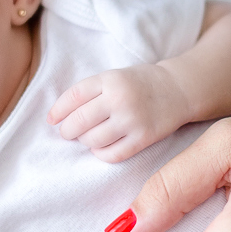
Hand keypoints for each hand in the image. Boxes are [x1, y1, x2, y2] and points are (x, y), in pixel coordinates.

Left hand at [48, 63, 194, 162]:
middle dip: (68, 130)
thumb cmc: (140, 84)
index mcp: (111, 79)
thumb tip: (59, 116)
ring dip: (85, 141)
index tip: (51, 119)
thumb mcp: (115, 76)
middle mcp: (120, 99)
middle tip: (68, 132)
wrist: (178, 90)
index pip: (73, 97)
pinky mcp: (144, 138)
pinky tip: (102, 147)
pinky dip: (101, 153)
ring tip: (88, 137)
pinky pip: (112, 154)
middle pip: (79, 122)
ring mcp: (132, 120)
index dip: (58, 110)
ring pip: (92, 140)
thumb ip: (91, 92)